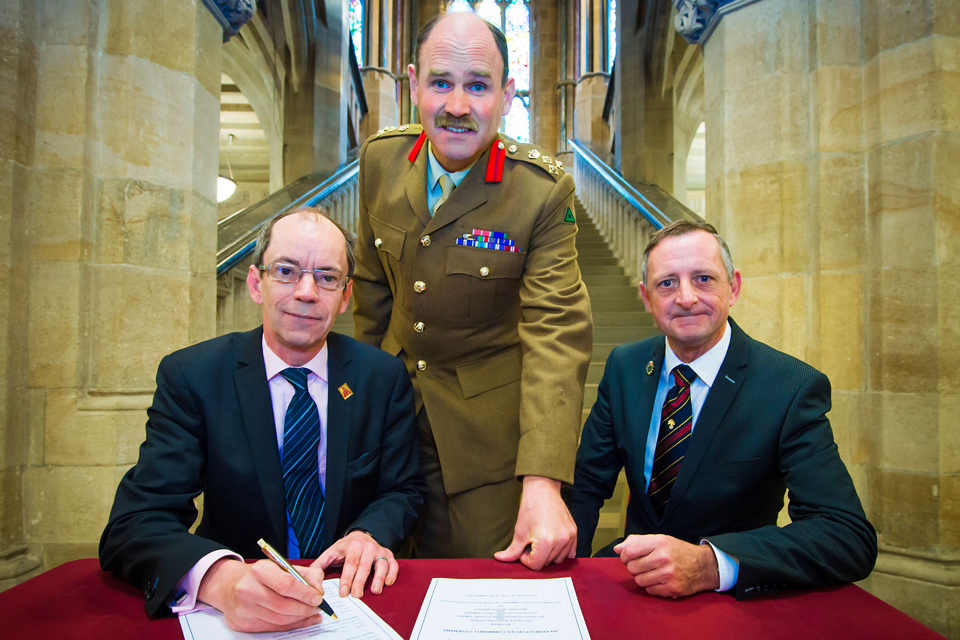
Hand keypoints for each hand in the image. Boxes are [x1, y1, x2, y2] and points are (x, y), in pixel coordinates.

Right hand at [197, 557, 324, 631]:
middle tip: (317, 607)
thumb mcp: (281, 566)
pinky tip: (301, 620)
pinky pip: (272, 628)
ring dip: (300, 618)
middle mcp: (248, 589)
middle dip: (305, 609)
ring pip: (279, 620)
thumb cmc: (259, 576)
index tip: (318, 597)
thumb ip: (305, 574)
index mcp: (259, 570)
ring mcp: (244, 609)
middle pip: (284, 606)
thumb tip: (319, 590)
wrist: (229, 585)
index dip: (305, 593)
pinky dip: (291, 626)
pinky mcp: (243, 623)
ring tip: (311, 613)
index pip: (286, 584)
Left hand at [316, 530, 397, 597]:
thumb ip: (320, 565)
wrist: (361, 535)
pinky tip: (388, 583)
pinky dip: (392, 573)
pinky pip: (393, 564)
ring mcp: (379, 550)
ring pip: (381, 564)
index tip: (343, 593)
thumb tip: (310, 579)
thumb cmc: (345, 548)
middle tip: (356, 596)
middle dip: (360, 582)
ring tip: (375, 591)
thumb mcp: (331, 552)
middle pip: (364, 566)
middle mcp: (367, 547)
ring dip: (379, 578)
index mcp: (352, 546)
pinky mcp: (388, 554)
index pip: (350, 564)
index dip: (346, 579)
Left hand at [494, 476, 576, 569]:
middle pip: (547, 563)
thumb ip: (512, 551)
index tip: (524, 548)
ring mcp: (569, 537)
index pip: (536, 565)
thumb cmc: (530, 509)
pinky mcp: (574, 533)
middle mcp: (559, 541)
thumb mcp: (519, 532)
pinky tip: (553, 544)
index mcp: (545, 542)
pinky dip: (561, 552)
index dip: (526, 559)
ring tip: (541, 541)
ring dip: (549, 555)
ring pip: (558, 559)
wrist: (543, 490)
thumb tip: (500, 558)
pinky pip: (570, 552)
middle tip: (531, 543)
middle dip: (537, 556)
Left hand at [614, 534, 719, 596]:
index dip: (624, 556)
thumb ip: (636, 542)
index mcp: (659, 542)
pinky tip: (660, 580)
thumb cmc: (677, 551)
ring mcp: (668, 574)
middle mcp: (664, 558)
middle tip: (644, 565)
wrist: (702, 565)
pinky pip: (650, 591)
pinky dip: (652, 587)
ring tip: (652, 573)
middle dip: (634, 567)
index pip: (629, 552)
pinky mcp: (672, 588)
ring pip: (639, 581)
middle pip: (632, 568)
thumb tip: (617, 549)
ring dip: (643, 578)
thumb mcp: (659, 539)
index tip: (628, 557)